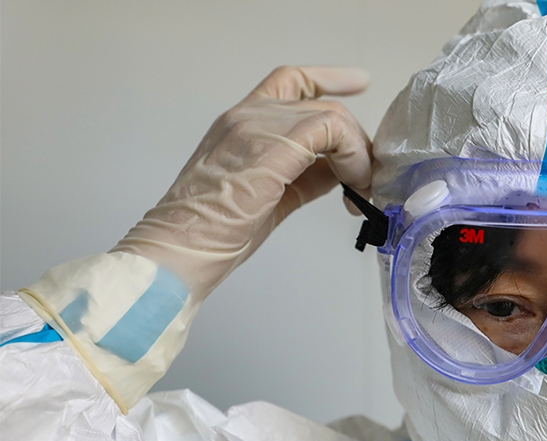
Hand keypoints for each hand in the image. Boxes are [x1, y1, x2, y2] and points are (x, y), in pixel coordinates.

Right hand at [112, 66, 373, 299]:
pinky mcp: (270, 147)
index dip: (329, 79)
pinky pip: (330, 131)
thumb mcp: (269, 196)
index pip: (289, 82)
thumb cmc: (213, 235)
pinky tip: (351, 188)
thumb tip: (340, 171)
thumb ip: (304, 175)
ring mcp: (255, 127)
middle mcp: (246, 116)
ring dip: (357, 155)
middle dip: (355, 143)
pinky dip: (352, 158)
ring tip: (358, 192)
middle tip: (364, 184)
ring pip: (332, 116)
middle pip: (322, 105)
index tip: (359, 82)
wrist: (177, 251)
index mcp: (239, 123)